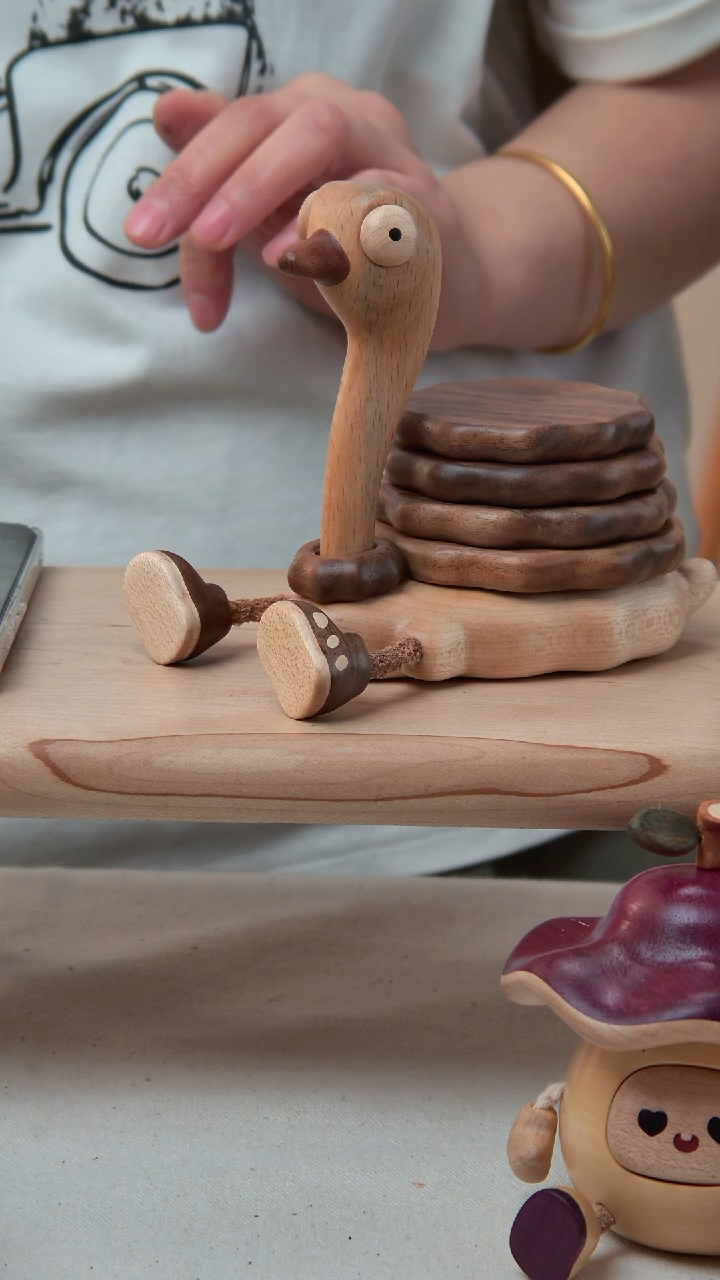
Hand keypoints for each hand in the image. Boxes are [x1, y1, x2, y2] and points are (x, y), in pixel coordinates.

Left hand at [123, 74, 467, 345]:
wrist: (448, 284)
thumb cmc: (351, 245)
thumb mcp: (275, 210)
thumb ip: (228, 170)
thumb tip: (167, 111)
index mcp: (300, 113)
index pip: (227, 128)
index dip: (179, 176)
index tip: (140, 234)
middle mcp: (346, 114)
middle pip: (262, 118)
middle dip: (203, 177)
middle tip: (158, 236)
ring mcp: (391, 152)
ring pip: (317, 134)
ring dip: (260, 185)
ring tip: (222, 240)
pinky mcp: (427, 204)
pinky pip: (375, 198)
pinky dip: (329, 224)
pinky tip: (295, 255)